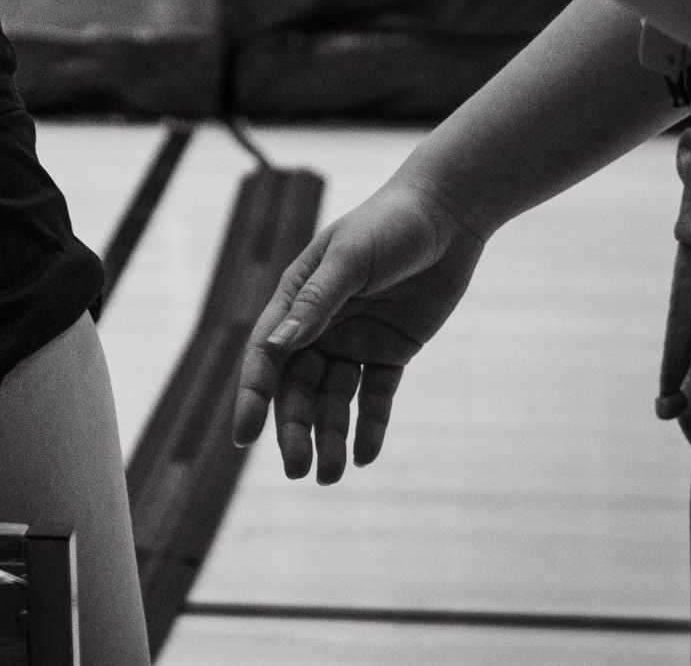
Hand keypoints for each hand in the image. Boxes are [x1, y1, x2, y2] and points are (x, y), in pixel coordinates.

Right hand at [234, 175, 487, 481]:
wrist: (446, 215)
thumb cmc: (389, 224)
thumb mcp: (350, 260)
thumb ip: (316, 302)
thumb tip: (276, 347)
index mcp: (297, 295)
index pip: (266, 353)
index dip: (252, 396)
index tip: (243, 438)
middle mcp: (321, 322)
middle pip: (298, 385)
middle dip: (294, 428)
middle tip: (299, 470)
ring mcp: (356, 338)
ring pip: (334, 398)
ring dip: (330, 435)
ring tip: (332, 475)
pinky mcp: (392, 350)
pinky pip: (375, 396)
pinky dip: (370, 426)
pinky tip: (366, 455)